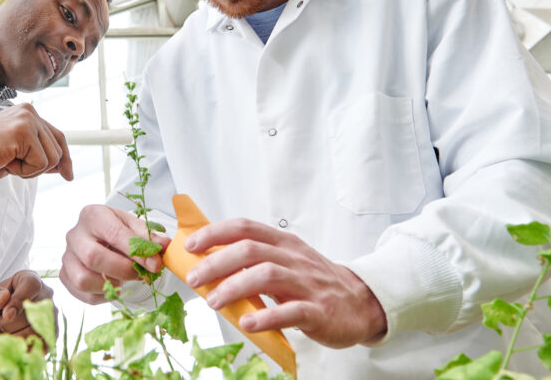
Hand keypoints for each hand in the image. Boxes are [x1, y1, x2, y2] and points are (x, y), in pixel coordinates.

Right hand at [0, 104, 72, 182]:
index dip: (65, 158)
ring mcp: (27, 120)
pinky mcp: (22, 132)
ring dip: (29, 170)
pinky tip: (4, 161)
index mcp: (27, 113)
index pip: (57, 136)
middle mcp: (30, 112)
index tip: (68, 174)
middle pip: (57, 151)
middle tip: (8, 163)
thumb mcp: (14, 154)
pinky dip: (23, 171)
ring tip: (5, 161)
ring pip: (51, 159)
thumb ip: (37, 154)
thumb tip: (63, 165)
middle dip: (37, 167)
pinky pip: (40, 164)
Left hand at [0, 270, 55, 341]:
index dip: (19, 300)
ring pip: (37, 329)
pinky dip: (23, 348)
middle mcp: (45, 295)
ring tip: (6, 332)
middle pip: (34, 309)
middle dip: (11, 323)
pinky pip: (42, 344)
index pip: (31, 284)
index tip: (6, 315)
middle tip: (0, 322)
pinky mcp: (51, 335)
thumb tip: (4, 297)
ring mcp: (51, 315)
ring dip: (16, 336)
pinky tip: (13, 345)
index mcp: (28, 279)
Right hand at [60, 205, 170, 303]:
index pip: (114, 234)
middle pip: (93, 257)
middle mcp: (74, 235)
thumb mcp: (134, 226)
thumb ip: (149, 237)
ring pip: (83, 280)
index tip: (155, 264)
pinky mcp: (65, 275)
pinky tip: (113, 284)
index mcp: (93, 215)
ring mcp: (67, 256)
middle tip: (141, 274)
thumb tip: (163, 247)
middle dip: (123, 270)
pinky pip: (82, 293)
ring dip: (110, 284)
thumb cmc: (117, 230)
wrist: (99, 236)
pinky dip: (102, 294)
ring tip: (123, 279)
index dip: (136, 252)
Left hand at [183, 218, 386, 348]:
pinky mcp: (318, 311)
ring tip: (214, 302)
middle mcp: (293, 258)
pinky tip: (247, 324)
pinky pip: (291, 311)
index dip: (215, 233)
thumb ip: (253, 259)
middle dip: (217, 262)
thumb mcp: (285, 261)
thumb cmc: (313, 282)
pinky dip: (266, 317)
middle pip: (251, 250)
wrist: (360, 303)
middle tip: (194, 279)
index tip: (190, 245)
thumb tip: (208, 262)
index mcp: (283, 243)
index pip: (245, 227)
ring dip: (235, 287)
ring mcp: (307, 284)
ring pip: (268, 275)